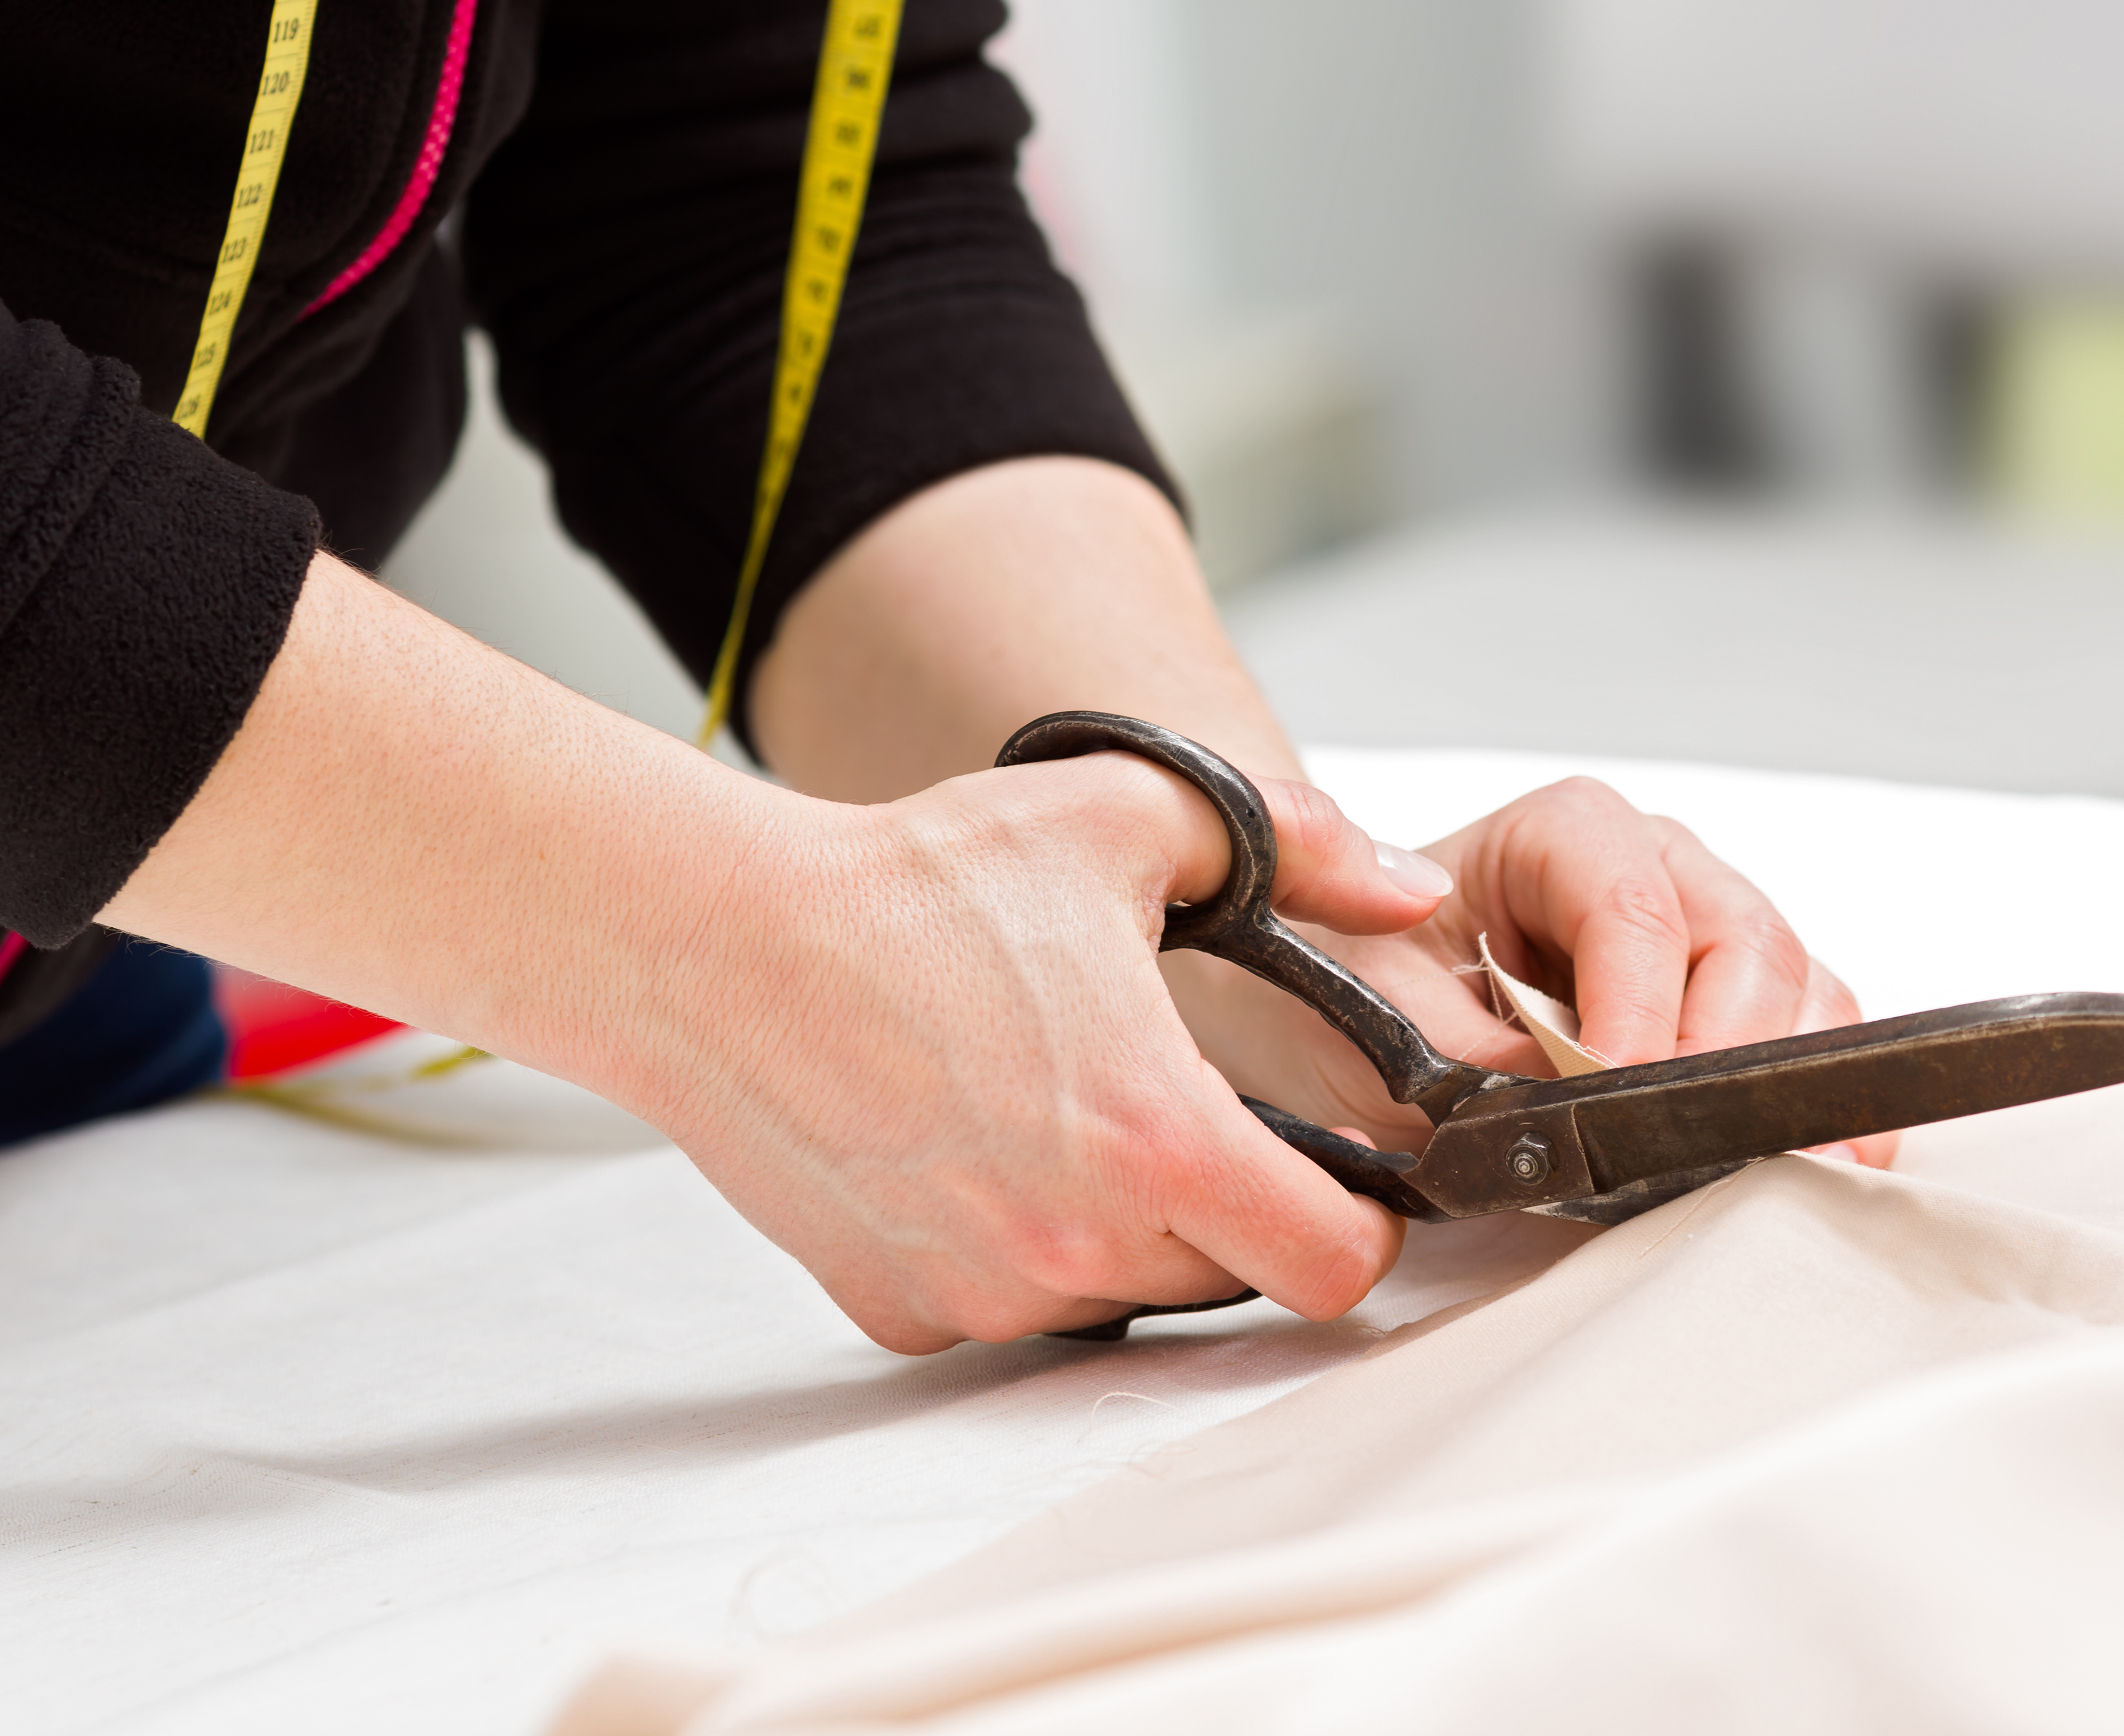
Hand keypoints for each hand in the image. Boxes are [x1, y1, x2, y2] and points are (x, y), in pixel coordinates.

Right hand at [628, 750, 1443, 1352]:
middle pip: (1231, 1279)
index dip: (1360, 1216)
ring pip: (1118, 1296)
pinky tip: (968, 1141)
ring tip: (1051, 1105)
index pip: (1338, 1263)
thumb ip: (1299, 845)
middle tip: (1170, 1106)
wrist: (720, 941)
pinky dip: (1010, 1245)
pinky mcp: (904, 1308)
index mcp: (1157, 1137)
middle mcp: (1076, 1242)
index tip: (1333, 1166)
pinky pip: (1006, 1301)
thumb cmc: (911, 883)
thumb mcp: (1127, 815)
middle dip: (1231, 1207)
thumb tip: (1404, 887)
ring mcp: (985, 1290)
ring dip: (1118, 1227)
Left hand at [1169, 775, 1898, 1167]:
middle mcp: (1654, 866)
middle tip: (1687, 1148)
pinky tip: (1809, 1161)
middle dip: (1723, 1050)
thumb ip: (1480, 1058)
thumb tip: (1576, 1110)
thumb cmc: (1368, 983)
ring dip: (1777, 1082)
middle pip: (1744, 940)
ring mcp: (1706, 930)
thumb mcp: (1385, 1020)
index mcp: (1563, 836)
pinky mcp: (1735, 1003)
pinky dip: (1809, 1102)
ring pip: (1795, 987)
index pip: (1633, 907)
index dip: (1638, 1010)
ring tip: (1755, 1167)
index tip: (1614, 1095)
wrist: (1354, 1001)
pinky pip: (1808, 1035)